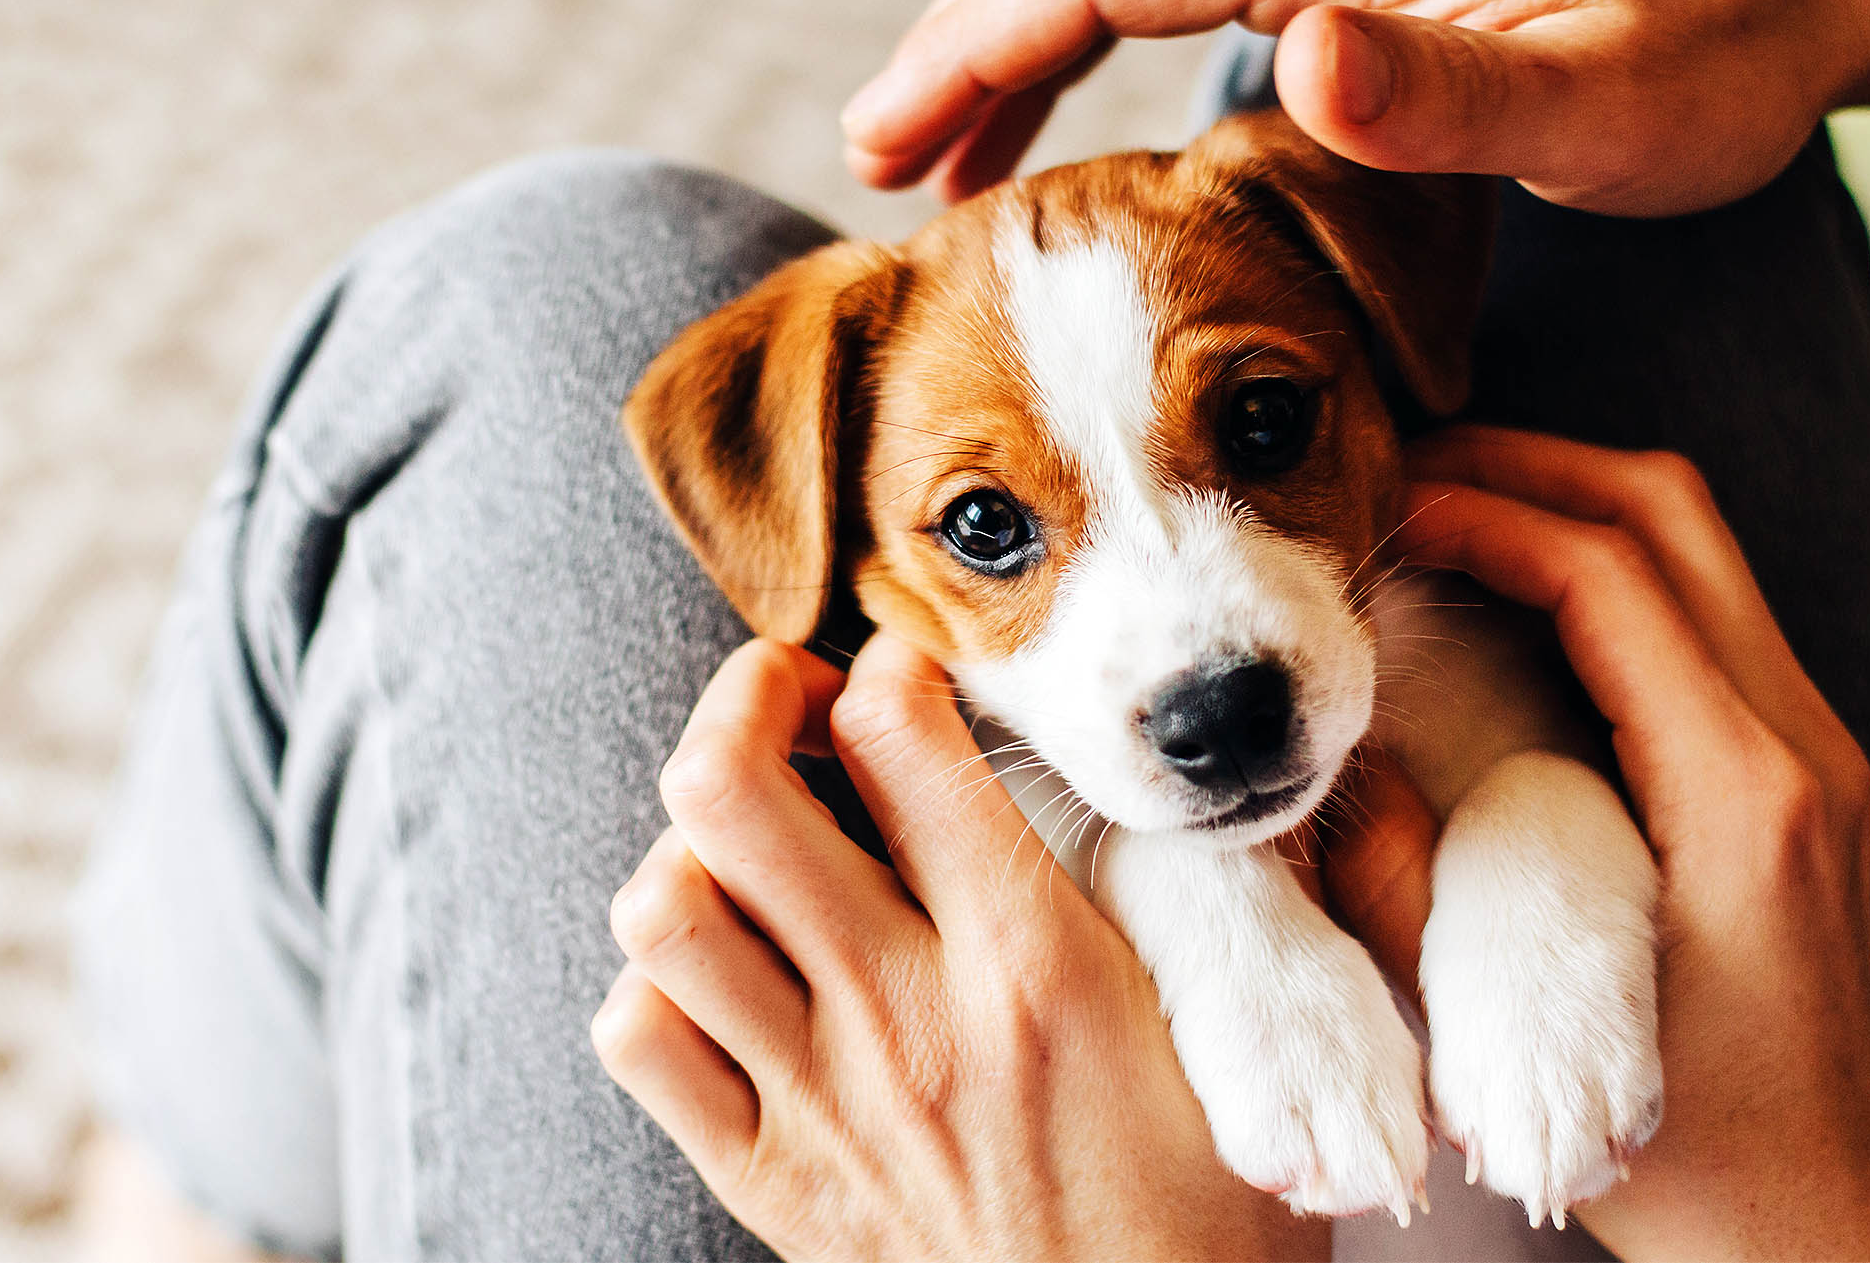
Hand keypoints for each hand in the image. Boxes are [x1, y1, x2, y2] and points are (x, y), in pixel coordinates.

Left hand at [590, 634, 1319, 1260]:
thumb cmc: (1209, 1214)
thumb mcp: (1228, 1038)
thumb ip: (1181, 899)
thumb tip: (1152, 781)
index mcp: (1036, 963)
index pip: (903, 735)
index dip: (893, 661)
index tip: (913, 671)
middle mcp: (907, 1018)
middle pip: (731, 791)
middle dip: (746, 698)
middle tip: (796, 702)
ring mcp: (822, 1103)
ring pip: (665, 908)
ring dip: (697, 845)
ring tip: (759, 843)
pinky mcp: (771, 1181)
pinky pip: (642, 1040)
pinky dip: (662, 982)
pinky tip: (735, 973)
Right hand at [842, 0, 1869, 214]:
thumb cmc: (1721, 49)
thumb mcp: (1598, 102)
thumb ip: (1440, 95)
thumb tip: (1289, 63)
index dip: (972, 52)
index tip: (883, 152)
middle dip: (962, 41)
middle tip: (880, 166)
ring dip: (1022, 32)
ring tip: (953, 154)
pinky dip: (1105, 22)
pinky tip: (1103, 108)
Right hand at [1395, 426, 1869, 1260]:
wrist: (1819, 1221)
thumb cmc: (1689, 1151)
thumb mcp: (1517, 1032)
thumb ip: (1409, 892)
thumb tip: (1334, 763)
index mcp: (1743, 791)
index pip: (1612, 573)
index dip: (1487, 512)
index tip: (1386, 505)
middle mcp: (1801, 745)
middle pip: (1672, 513)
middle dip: (1533, 465)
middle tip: (1408, 470)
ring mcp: (1815, 752)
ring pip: (1696, 547)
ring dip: (1570, 504)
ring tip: (1447, 512)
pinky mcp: (1800, 773)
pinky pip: (1704, 612)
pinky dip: (1604, 571)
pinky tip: (1512, 601)